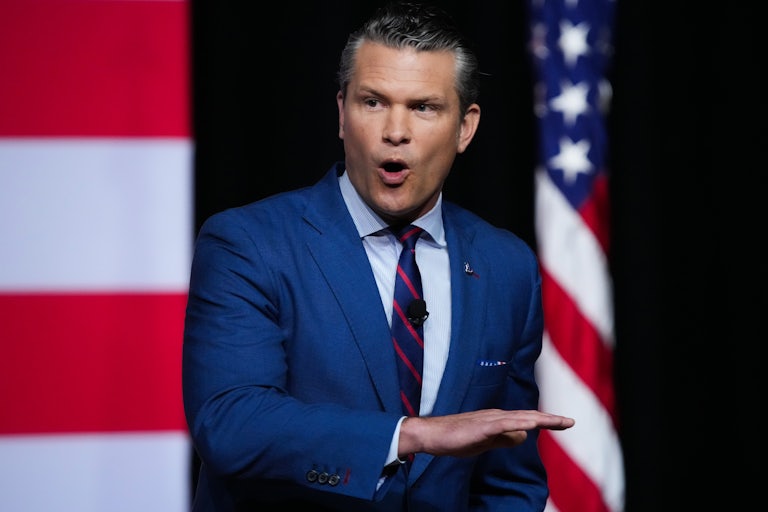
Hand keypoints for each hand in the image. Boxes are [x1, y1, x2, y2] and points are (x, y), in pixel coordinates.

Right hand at [398, 409, 574, 457]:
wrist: (432, 435)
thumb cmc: (455, 439)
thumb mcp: (485, 442)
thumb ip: (504, 439)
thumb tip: (524, 437)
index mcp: (498, 419)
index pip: (526, 420)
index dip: (546, 421)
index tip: (564, 423)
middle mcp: (496, 415)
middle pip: (529, 416)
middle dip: (551, 419)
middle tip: (570, 421)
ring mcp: (489, 420)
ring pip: (520, 418)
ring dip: (541, 419)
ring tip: (559, 422)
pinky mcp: (482, 427)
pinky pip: (504, 424)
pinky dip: (520, 423)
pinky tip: (532, 425)